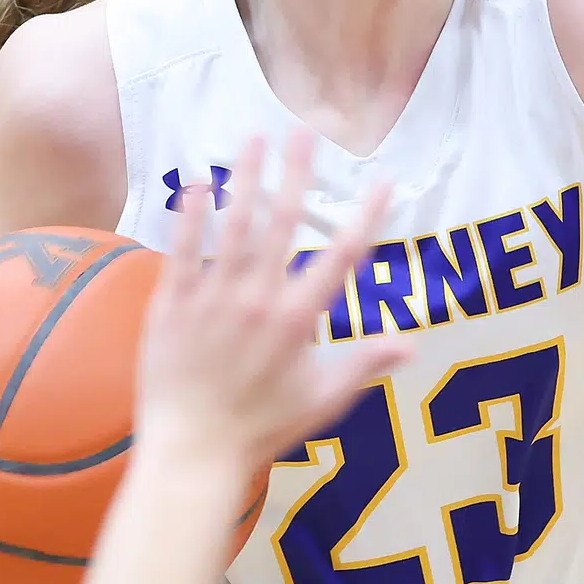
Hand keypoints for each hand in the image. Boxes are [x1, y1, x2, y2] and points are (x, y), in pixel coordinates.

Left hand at [136, 133, 411, 471]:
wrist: (193, 453)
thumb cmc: (262, 430)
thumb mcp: (324, 399)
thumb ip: (365, 364)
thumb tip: (411, 343)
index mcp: (299, 321)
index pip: (341, 257)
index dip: (366, 217)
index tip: (384, 182)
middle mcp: (258, 300)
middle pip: (282, 224)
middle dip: (297, 173)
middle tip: (305, 129)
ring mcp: (212, 299)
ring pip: (233, 226)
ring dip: (245, 178)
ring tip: (253, 138)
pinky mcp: (172, 305)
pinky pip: (182, 251)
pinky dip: (191, 217)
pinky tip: (196, 183)